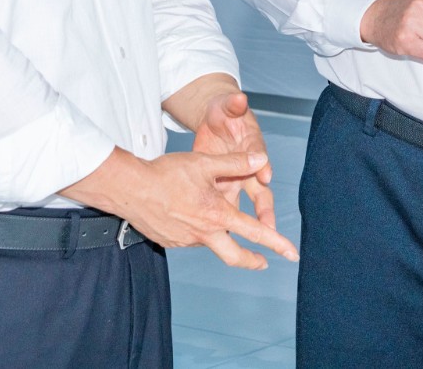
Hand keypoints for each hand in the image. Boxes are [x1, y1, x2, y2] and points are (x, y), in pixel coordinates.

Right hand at [64, 148, 298, 269]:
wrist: (130, 188)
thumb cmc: (167, 173)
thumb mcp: (205, 163)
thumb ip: (236, 163)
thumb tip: (262, 159)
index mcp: (218, 215)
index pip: (256, 233)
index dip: (277, 243)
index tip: (291, 254)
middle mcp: (204, 234)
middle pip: (235, 257)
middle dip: (253, 261)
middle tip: (263, 262)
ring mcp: (186, 241)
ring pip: (210, 242)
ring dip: (218, 234)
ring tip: (211, 212)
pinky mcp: (170, 242)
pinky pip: (189, 238)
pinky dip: (196, 229)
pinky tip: (186, 212)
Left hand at [191, 90, 275, 230]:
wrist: (216, 120)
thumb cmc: (226, 112)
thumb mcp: (228, 106)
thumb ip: (234, 104)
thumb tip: (240, 98)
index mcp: (253, 147)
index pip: (260, 157)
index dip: (262, 166)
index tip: (264, 176)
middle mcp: (250, 168)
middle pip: (261, 192)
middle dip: (265, 211)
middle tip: (270, 229)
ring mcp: (238, 180)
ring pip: (247, 207)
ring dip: (250, 226)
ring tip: (253, 248)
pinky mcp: (224, 188)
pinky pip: (228, 209)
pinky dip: (228, 224)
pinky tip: (223, 241)